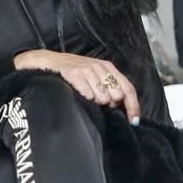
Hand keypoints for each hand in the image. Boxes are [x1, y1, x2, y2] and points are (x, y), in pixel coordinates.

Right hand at [13, 50, 140, 122]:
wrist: (48, 61)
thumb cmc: (73, 71)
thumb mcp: (94, 74)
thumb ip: (109, 86)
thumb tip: (123, 108)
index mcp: (108, 67)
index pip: (128, 89)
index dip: (133, 106)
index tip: (134, 121)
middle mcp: (100, 67)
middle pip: (116, 96)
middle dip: (110, 104)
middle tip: (97, 101)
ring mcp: (87, 70)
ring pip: (103, 98)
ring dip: (95, 102)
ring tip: (86, 95)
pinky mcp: (75, 74)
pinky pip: (88, 95)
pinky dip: (85, 98)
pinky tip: (78, 93)